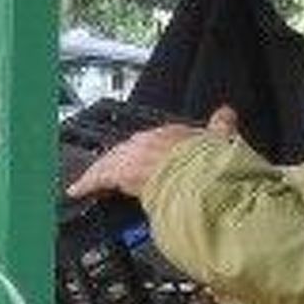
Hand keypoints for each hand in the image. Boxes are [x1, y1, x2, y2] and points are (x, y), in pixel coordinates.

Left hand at [67, 106, 238, 199]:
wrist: (203, 178)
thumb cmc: (213, 165)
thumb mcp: (222, 140)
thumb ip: (222, 126)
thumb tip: (226, 114)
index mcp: (172, 132)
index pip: (150, 140)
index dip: (142, 152)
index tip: (140, 161)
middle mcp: (149, 140)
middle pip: (126, 150)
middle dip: (116, 162)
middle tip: (106, 175)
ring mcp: (134, 155)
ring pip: (110, 161)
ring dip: (100, 172)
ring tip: (88, 183)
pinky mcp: (121, 172)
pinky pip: (99, 176)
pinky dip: (87, 183)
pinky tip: (77, 189)